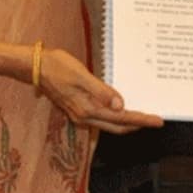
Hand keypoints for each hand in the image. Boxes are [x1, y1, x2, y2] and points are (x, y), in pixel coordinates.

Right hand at [37, 47, 163, 133]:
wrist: (35, 67)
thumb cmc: (57, 67)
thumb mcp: (81, 75)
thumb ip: (101, 91)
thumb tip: (121, 106)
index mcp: (87, 110)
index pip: (121, 119)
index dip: (141, 120)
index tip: (158, 121)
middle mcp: (84, 117)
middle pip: (118, 126)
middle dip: (138, 124)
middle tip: (155, 120)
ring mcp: (80, 114)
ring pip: (110, 123)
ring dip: (127, 121)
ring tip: (144, 115)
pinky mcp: (78, 108)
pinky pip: (102, 117)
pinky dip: (116, 115)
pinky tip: (122, 107)